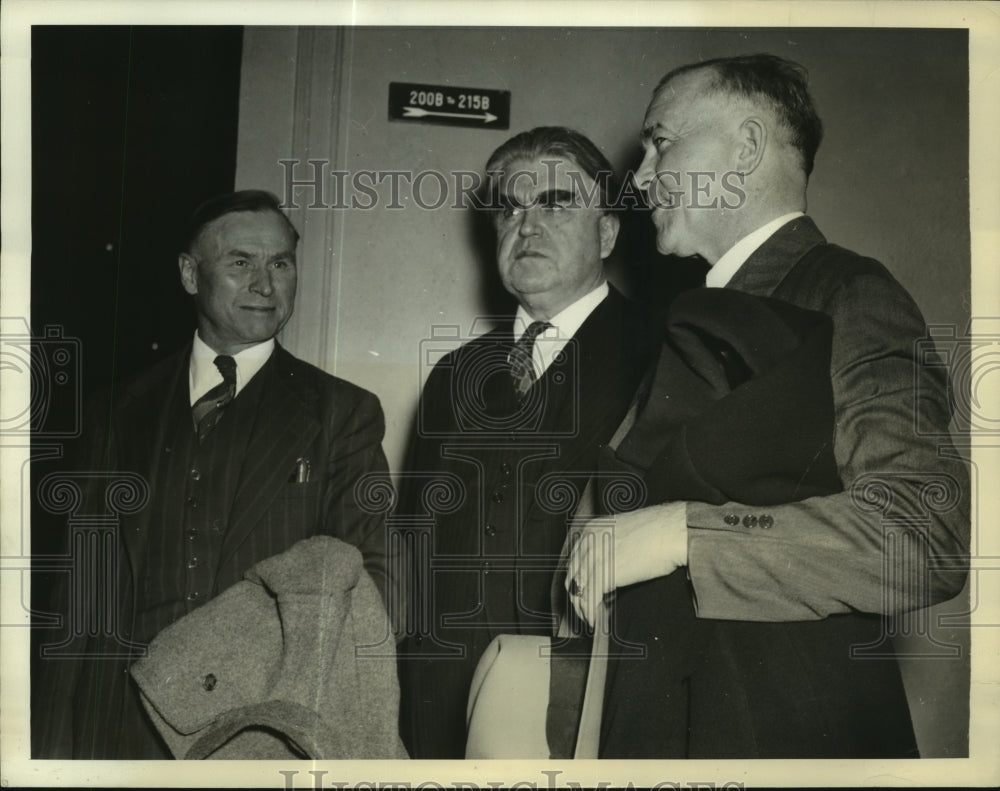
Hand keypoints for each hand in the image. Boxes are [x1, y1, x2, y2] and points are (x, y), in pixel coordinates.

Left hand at [565, 502, 688, 626]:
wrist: (670, 531)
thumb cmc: (657, 531)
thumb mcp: (623, 532)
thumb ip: (609, 547)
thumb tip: (607, 566)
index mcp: (591, 530)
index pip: (575, 560)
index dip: (577, 579)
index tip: (582, 591)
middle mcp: (588, 542)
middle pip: (573, 575)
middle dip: (577, 595)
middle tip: (583, 609)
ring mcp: (594, 557)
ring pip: (579, 589)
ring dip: (582, 608)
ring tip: (589, 618)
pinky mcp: (604, 573)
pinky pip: (590, 599)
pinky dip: (590, 613)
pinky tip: (595, 620)